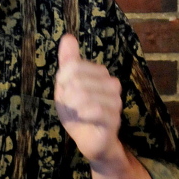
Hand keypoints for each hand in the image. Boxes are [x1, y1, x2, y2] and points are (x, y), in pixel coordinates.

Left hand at [54, 33, 123, 166]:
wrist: (90, 142)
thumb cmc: (78, 112)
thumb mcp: (67, 86)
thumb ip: (68, 61)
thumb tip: (68, 36)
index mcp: (100, 73)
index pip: (73, 65)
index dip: (62, 81)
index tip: (65, 92)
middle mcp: (112, 84)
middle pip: (77, 80)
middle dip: (67, 96)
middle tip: (71, 107)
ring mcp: (116, 102)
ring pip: (84, 95)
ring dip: (73, 108)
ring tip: (77, 115)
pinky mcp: (114, 119)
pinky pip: (96, 109)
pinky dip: (83, 114)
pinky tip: (83, 118)